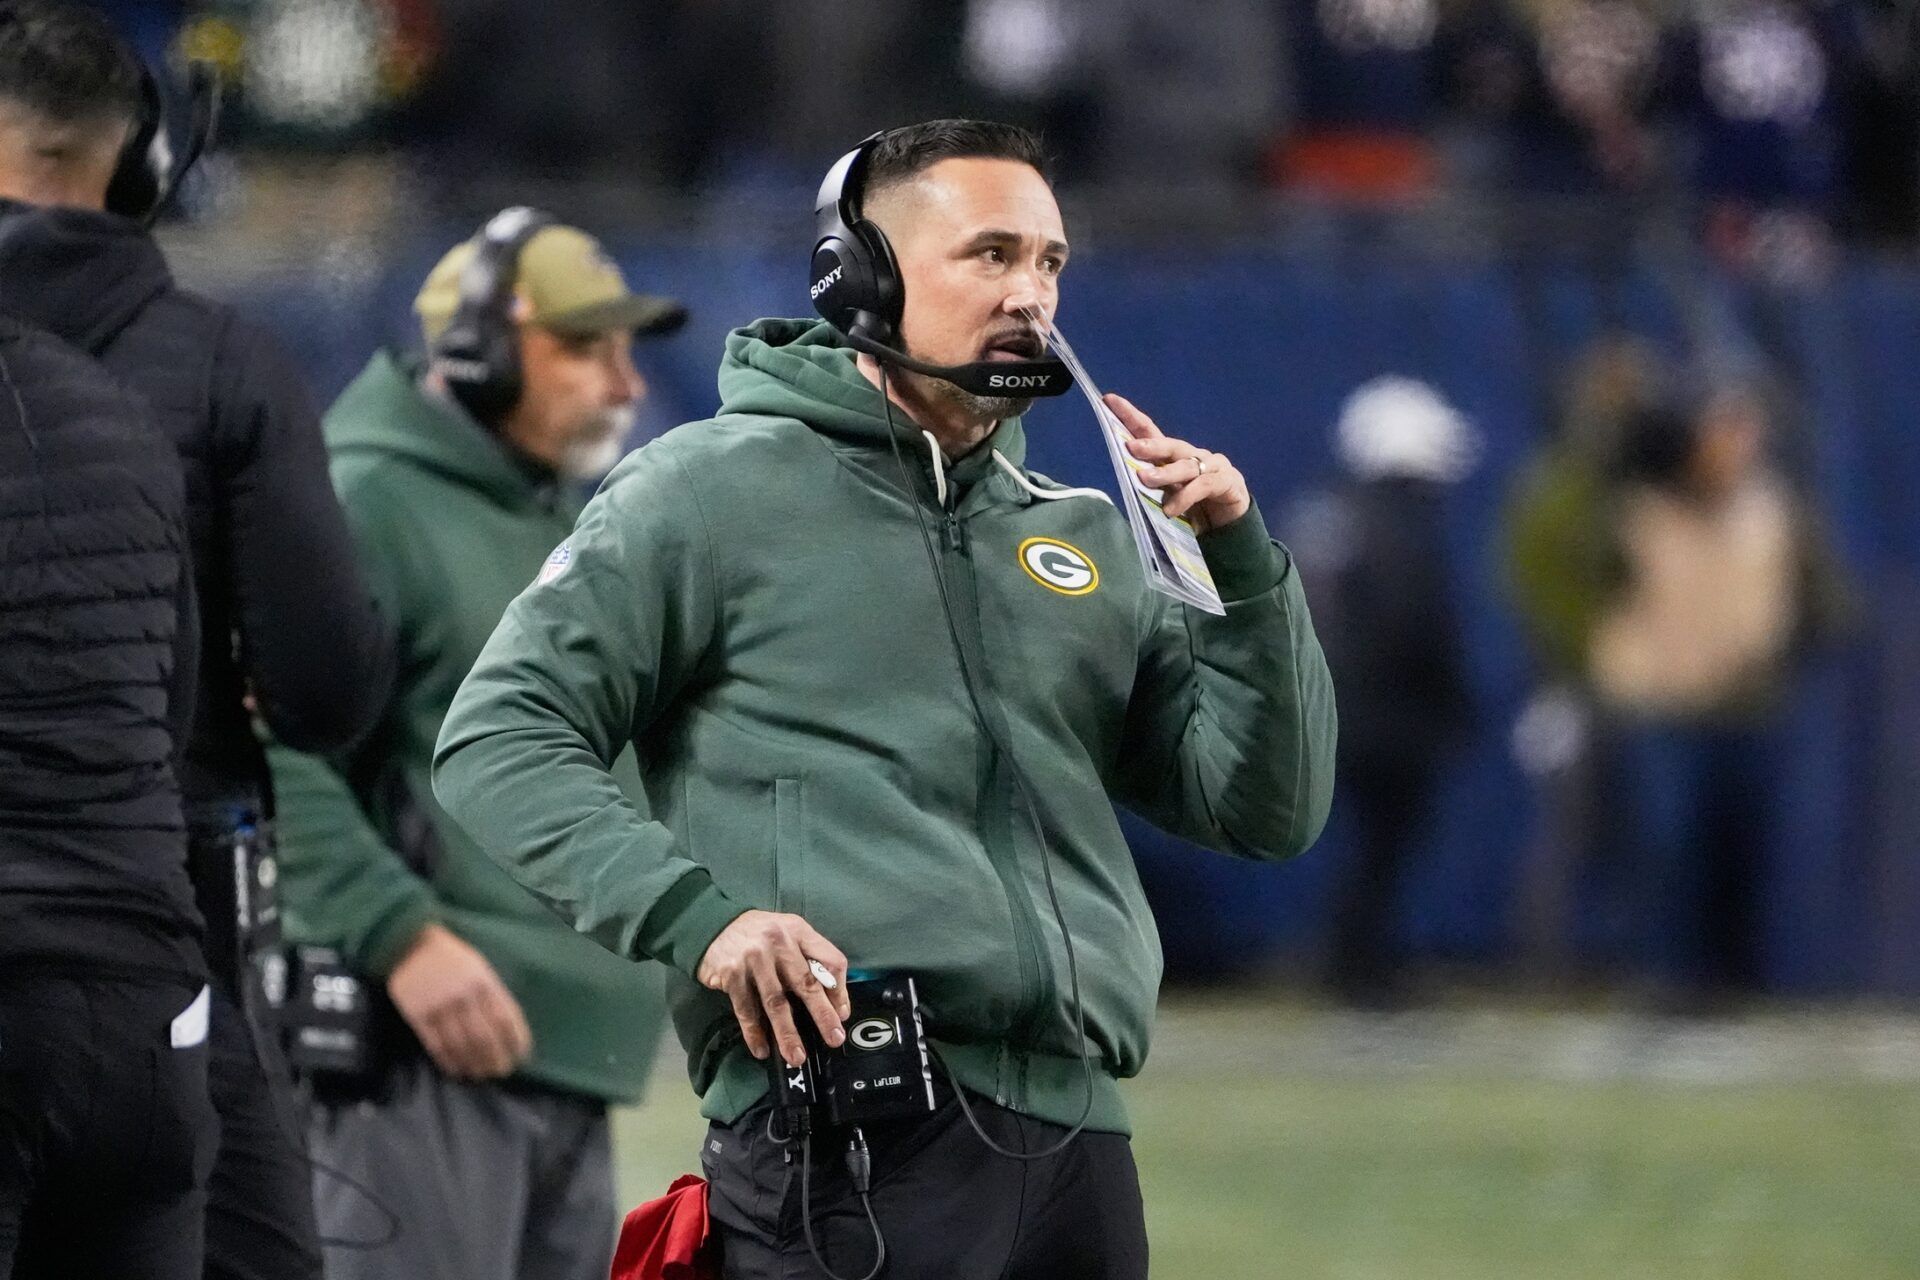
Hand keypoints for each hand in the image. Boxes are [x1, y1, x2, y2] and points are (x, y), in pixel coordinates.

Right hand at [386, 923, 532, 1079]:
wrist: (410, 946)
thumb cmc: (453, 959)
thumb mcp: (480, 968)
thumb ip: (493, 995)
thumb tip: (509, 1030)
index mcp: (484, 982)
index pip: (506, 1018)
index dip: (516, 1040)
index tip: (522, 1055)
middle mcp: (464, 996)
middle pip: (484, 1037)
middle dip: (496, 1058)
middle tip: (502, 1071)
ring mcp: (439, 1006)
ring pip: (461, 1045)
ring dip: (473, 1064)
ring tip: (480, 1074)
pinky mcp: (417, 1016)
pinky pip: (436, 1045)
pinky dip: (448, 1061)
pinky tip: (456, 1070)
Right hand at [695, 910, 851, 1067]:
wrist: (712, 923)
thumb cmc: (759, 934)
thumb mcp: (789, 933)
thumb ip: (810, 957)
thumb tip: (834, 1001)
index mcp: (799, 931)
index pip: (830, 960)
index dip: (839, 990)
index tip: (842, 1016)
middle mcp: (780, 942)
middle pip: (807, 983)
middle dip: (822, 1015)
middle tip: (834, 1039)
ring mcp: (754, 958)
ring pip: (776, 1002)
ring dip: (787, 1033)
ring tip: (796, 1057)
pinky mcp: (732, 973)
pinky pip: (746, 1009)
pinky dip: (754, 1032)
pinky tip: (761, 1049)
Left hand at [1109, 392, 1250, 533]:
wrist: (1231, 522)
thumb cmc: (1195, 504)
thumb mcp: (1168, 495)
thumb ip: (1152, 487)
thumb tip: (1126, 480)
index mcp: (1174, 455)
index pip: (1150, 431)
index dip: (1131, 416)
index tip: (1109, 400)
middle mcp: (1193, 455)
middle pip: (1171, 445)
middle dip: (1151, 445)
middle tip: (1132, 447)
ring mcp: (1212, 466)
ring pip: (1186, 466)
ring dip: (1165, 473)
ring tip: (1145, 480)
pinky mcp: (1227, 481)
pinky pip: (1203, 486)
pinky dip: (1185, 498)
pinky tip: (1170, 510)